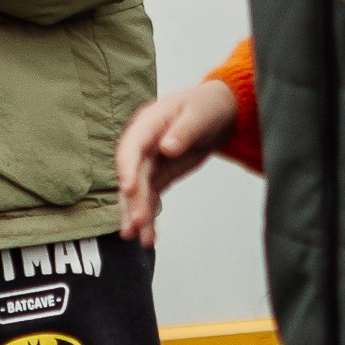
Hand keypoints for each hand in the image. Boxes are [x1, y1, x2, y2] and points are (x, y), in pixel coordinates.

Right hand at [115, 76, 238, 243]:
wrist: (218, 112)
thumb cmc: (207, 106)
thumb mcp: (200, 114)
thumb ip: (184, 131)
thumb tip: (166, 148)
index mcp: (148, 122)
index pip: (132, 147)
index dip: (127, 167)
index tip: (127, 189)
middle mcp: (143, 143)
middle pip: (133, 174)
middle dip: (133, 200)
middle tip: (137, 223)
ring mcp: (149, 161)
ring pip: (138, 191)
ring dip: (137, 214)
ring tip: (139, 238)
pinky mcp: (158, 175)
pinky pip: (150, 198)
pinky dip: (150, 217)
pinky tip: (150, 237)